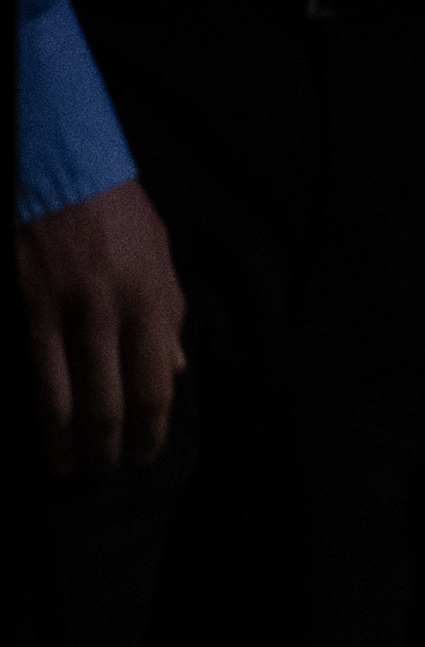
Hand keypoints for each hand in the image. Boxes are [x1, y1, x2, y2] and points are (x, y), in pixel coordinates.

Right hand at [20, 178, 189, 477]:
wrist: (65, 173)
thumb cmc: (118, 216)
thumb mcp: (160, 259)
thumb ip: (168, 316)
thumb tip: (174, 370)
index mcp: (155, 301)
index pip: (157, 385)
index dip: (151, 429)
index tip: (145, 455)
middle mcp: (115, 313)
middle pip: (115, 402)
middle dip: (112, 447)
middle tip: (107, 473)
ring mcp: (68, 314)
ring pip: (70, 399)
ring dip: (71, 444)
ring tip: (70, 470)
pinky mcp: (29, 310)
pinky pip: (37, 374)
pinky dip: (41, 415)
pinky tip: (42, 438)